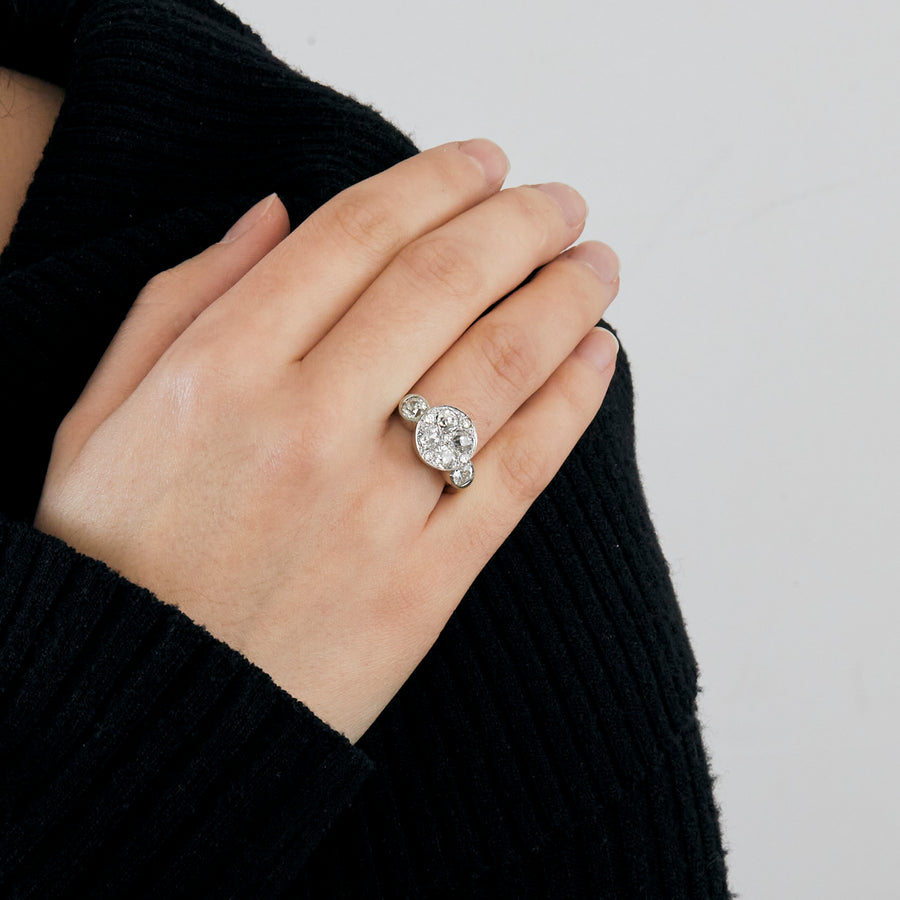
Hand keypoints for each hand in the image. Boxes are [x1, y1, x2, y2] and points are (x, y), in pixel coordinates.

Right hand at [33, 139, 619, 742]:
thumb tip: (276, 214)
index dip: (434, 181)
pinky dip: (571, 404)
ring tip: (596, 265)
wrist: (147, 719)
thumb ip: (184, 300)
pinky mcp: (425, 584)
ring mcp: (373, 508)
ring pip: (498, 369)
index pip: (354, 237)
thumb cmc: (119, 559)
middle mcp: (303, 426)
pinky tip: (599, 356)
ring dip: (564, 299)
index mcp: (218, 373)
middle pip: (443, 286)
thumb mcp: (101, 415)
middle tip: (563, 202)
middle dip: (520, 224)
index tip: (485, 162)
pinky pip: (518, 473)